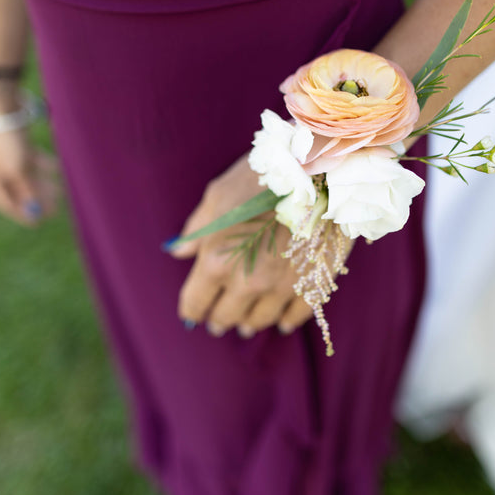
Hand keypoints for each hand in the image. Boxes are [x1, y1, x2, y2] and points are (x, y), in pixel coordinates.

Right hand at [0, 127, 61, 225]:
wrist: (3, 108)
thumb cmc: (6, 141)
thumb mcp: (18, 171)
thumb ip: (26, 192)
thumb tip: (34, 213)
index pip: (7, 203)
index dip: (23, 214)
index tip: (39, 223)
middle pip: (20, 190)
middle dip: (38, 200)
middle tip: (56, 209)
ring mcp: (10, 156)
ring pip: (29, 175)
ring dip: (44, 184)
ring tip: (60, 190)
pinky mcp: (20, 143)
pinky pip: (34, 160)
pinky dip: (45, 165)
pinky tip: (57, 167)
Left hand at [170, 154, 316, 337]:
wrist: (316, 170)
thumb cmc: (260, 177)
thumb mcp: (219, 196)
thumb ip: (198, 229)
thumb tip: (178, 251)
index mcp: (217, 261)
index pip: (195, 302)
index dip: (192, 310)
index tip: (193, 312)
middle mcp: (247, 281)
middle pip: (226, 317)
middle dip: (219, 320)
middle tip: (218, 322)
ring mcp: (282, 287)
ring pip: (260, 321)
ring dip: (250, 323)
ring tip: (246, 324)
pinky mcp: (312, 284)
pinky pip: (296, 316)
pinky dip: (286, 321)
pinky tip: (281, 322)